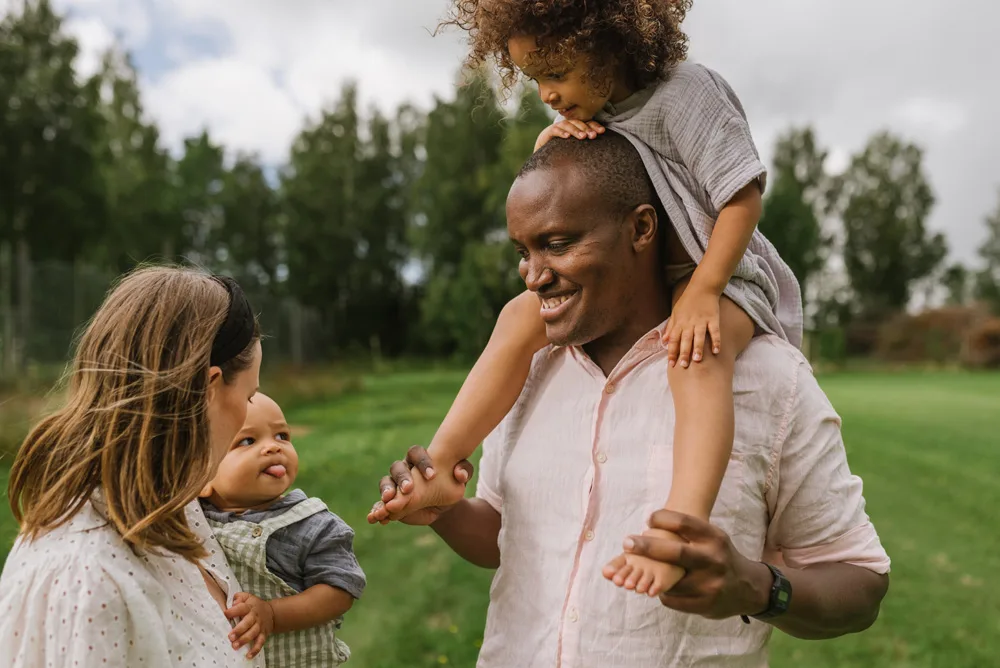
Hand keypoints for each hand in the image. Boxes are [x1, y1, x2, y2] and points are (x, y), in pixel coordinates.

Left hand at [225, 592, 274, 658]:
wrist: (271, 613)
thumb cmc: (253, 605)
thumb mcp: (247, 597)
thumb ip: (239, 597)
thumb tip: (233, 602)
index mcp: (249, 607)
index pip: (241, 608)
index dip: (234, 611)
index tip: (225, 614)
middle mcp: (255, 617)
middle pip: (248, 623)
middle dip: (239, 630)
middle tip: (230, 637)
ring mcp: (259, 626)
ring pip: (253, 633)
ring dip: (244, 640)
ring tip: (235, 646)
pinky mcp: (263, 634)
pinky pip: (260, 643)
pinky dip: (255, 650)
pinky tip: (248, 656)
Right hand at [366, 445, 473, 525]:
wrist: (442, 505)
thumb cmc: (450, 484)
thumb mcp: (461, 478)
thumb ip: (464, 470)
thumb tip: (460, 474)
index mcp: (419, 459)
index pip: (416, 453)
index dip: (423, 462)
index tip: (433, 476)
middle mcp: (404, 469)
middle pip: (397, 467)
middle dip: (403, 477)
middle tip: (409, 489)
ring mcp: (394, 486)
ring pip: (385, 483)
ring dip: (387, 491)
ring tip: (389, 500)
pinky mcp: (390, 502)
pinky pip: (380, 504)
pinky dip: (377, 510)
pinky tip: (374, 517)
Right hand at [534, 119, 604, 150]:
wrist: (542, 156)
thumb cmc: (561, 154)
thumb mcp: (575, 151)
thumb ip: (584, 149)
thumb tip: (601, 151)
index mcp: (575, 128)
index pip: (586, 123)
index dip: (594, 126)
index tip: (602, 131)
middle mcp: (567, 125)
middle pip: (578, 123)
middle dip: (587, 129)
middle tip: (593, 136)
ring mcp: (557, 128)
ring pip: (568, 124)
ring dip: (576, 130)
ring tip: (583, 137)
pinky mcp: (547, 133)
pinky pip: (555, 130)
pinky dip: (561, 132)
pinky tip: (567, 136)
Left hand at [621, 510, 769, 620]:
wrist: (748, 588)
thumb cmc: (719, 556)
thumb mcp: (712, 538)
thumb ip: (687, 534)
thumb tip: (648, 527)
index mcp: (714, 538)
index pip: (683, 522)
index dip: (661, 518)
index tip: (647, 519)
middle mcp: (713, 560)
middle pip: (674, 551)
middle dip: (646, 547)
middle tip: (627, 543)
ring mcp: (709, 585)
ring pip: (668, 580)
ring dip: (652, 575)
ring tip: (645, 570)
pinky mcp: (704, 605)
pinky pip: (670, 599)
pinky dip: (662, 592)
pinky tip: (663, 586)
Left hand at [664, 285, 721, 367]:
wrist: (702, 287)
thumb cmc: (687, 302)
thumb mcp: (675, 313)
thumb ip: (670, 327)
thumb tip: (663, 341)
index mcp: (679, 322)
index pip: (673, 339)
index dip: (672, 351)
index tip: (671, 364)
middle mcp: (689, 323)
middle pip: (685, 339)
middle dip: (684, 353)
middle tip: (683, 366)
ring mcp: (702, 321)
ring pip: (699, 336)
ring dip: (698, 348)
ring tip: (697, 360)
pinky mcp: (713, 318)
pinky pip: (714, 331)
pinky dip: (716, 341)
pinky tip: (716, 351)